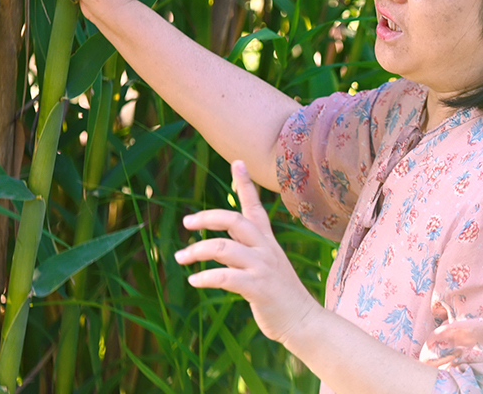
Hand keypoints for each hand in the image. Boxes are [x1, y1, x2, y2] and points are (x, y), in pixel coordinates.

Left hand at [175, 161, 320, 343]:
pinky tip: (194, 280)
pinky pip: (225, 277)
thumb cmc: (279, 293)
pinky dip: (205, 277)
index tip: (237, 162)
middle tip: (186, 222)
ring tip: (180, 258)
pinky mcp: (258, 288)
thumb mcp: (268, 264)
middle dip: (207, 218)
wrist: (302, 321)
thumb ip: (249, 249)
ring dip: (197, 252)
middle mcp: (265, 248)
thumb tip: (221, 244)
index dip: (245, 184)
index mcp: (267, 240)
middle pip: (234, 220)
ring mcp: (262, 267)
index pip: (255, 206)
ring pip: (223, 248)